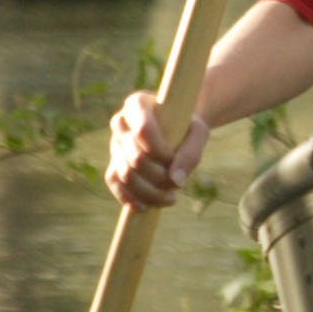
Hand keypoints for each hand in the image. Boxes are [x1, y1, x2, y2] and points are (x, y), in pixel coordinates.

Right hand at [104, 89, 209, 208]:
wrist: (178, 132)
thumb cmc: (187, 128)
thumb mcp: (198, 133)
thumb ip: (191, 153)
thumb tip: (175, 181)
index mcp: (138, 104)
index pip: (142, 130)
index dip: (160, 151)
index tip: (174, 159)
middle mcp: (121, 122)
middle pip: (134, 157)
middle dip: (158, 176)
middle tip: (178, 184)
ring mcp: (115, 144)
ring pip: (124, 174)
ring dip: (149, 192)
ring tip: (171, 198)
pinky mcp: (114, 164)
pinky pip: (114, 183)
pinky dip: (129, 198)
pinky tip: (146, 207)